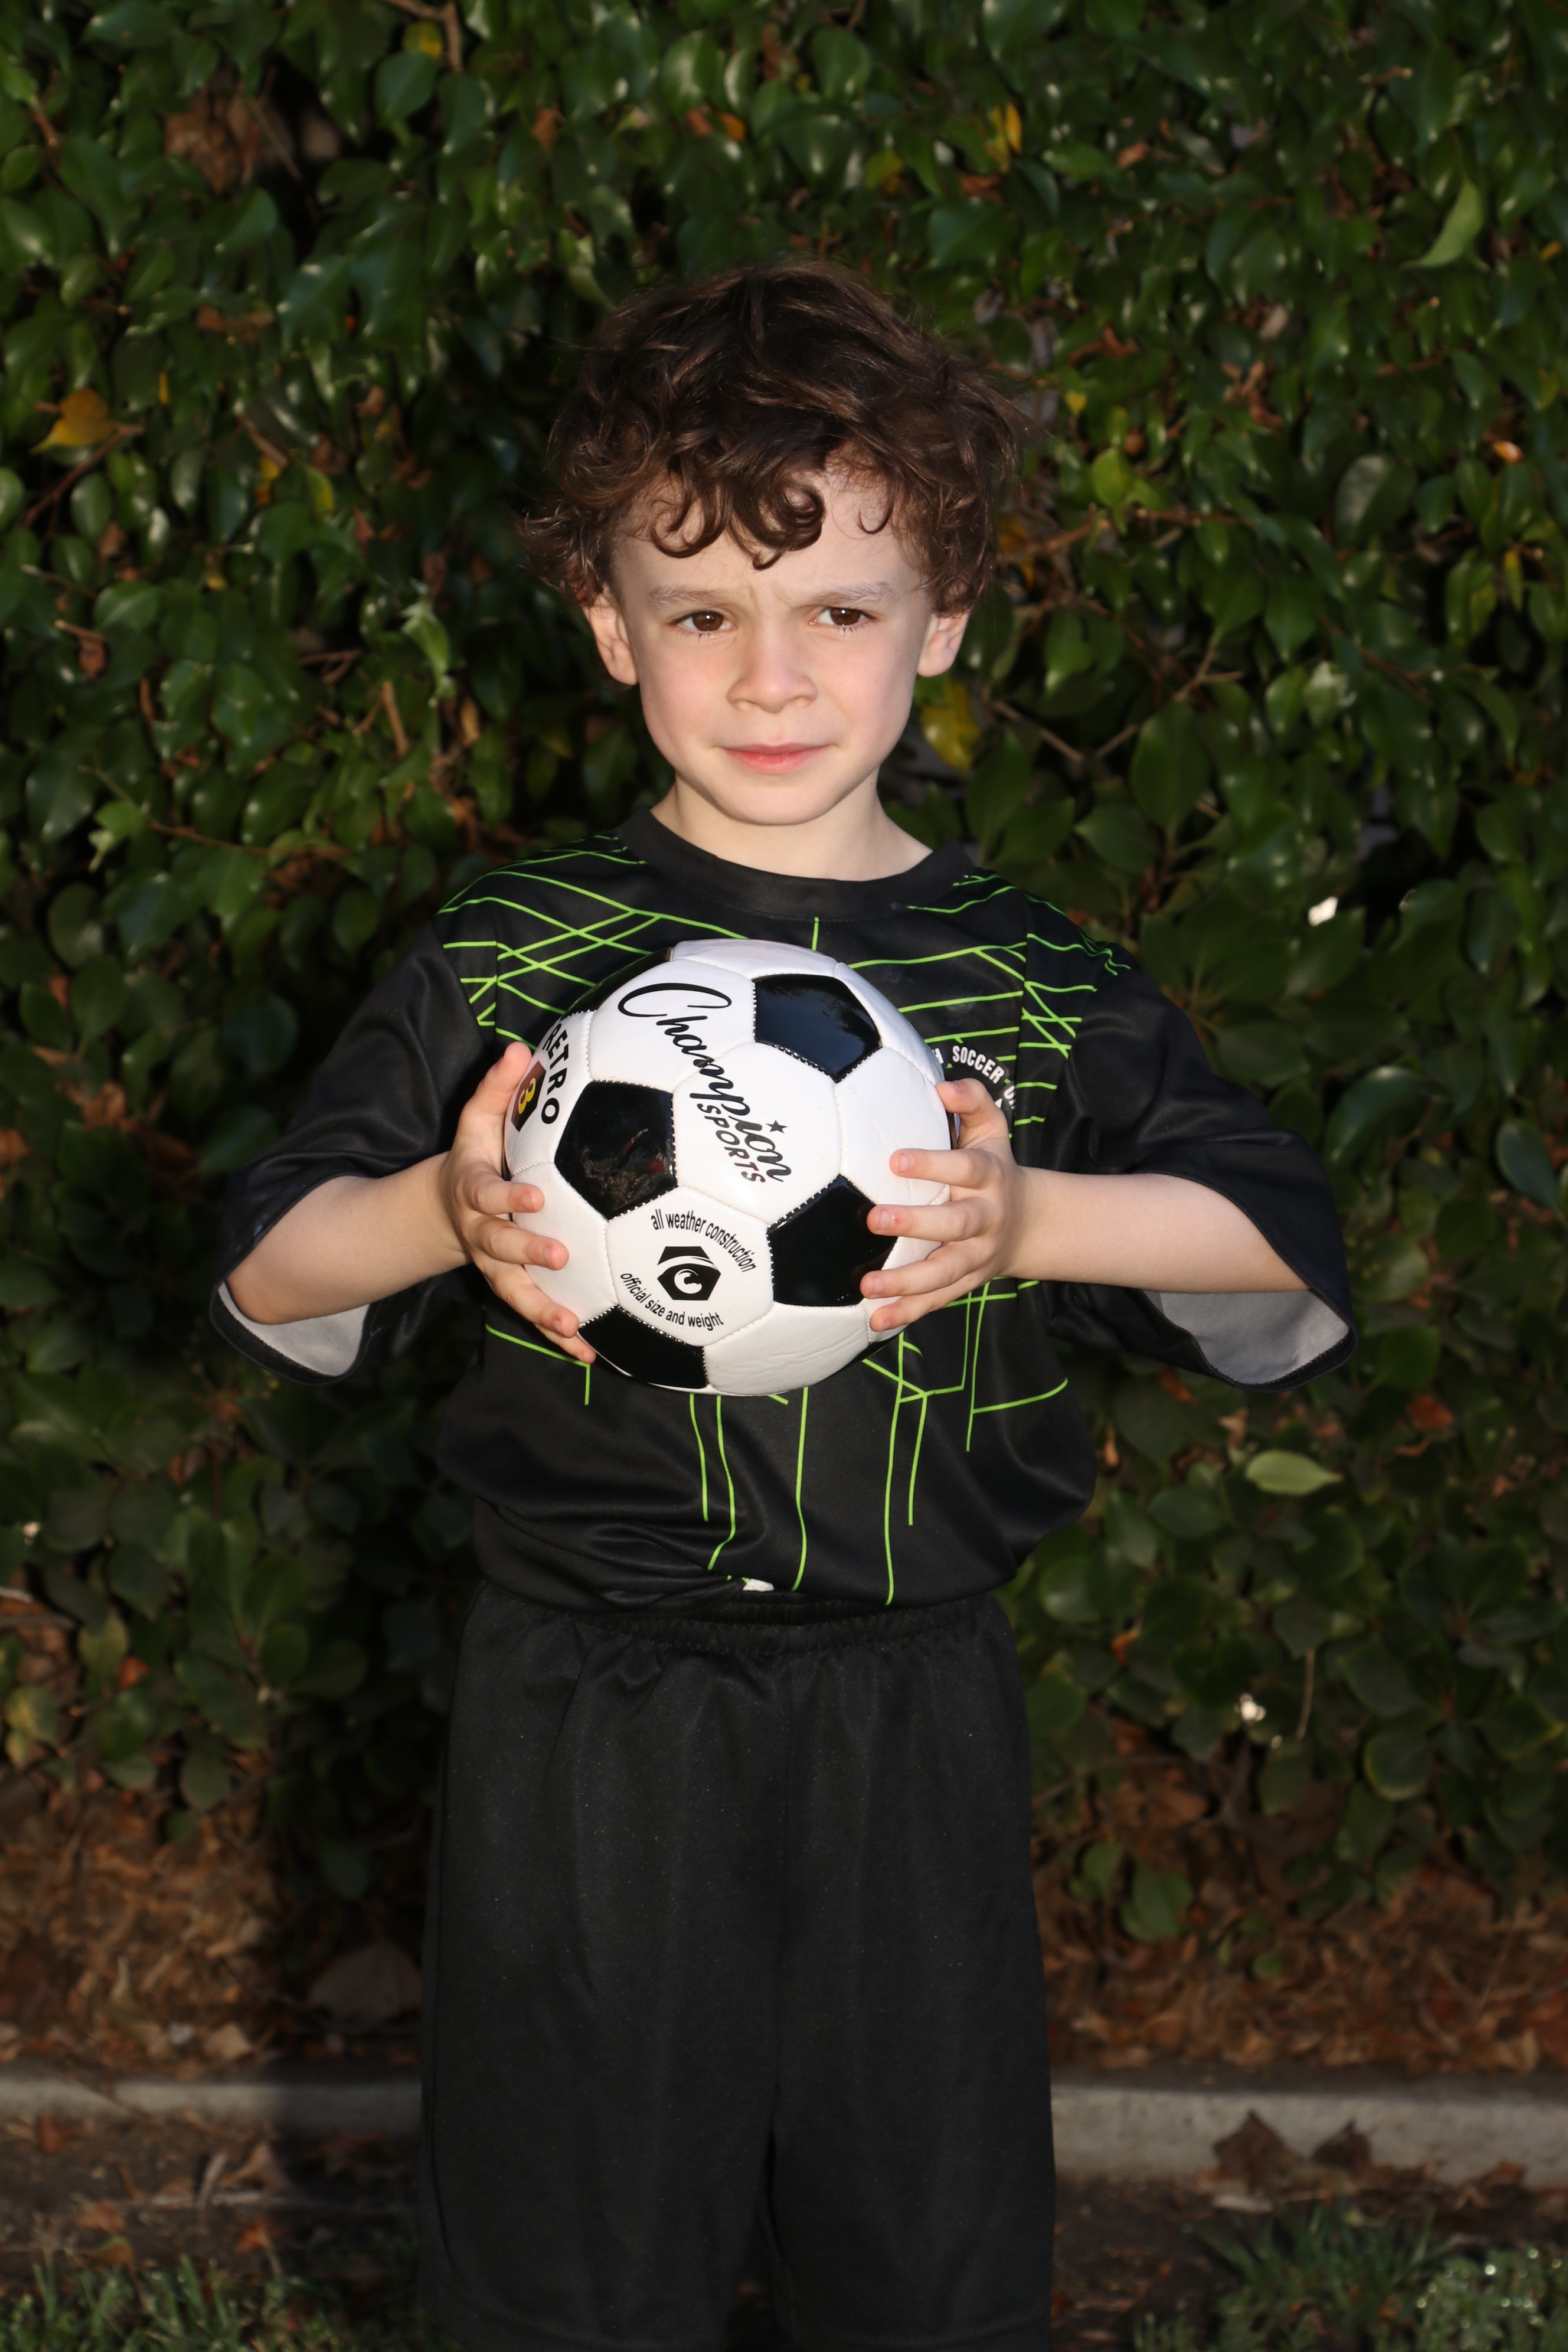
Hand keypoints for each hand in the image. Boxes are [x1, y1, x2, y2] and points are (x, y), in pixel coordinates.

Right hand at [437, 1040, 595, 1363]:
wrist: (447, 1207)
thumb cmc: (476, 1156)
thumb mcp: (477, 1120)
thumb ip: (495, 1088)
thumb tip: (518, 1048)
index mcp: (473, 1190)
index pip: (486, 1194)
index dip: (507, 1197)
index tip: (535, 1197)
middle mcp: (482, 1233)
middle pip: (499, 1247)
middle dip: (527, 1252)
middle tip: (559, 1254)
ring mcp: (496, 1266)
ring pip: (515, 1292)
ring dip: (543, 1310)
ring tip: (572, 1327)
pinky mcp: (514, 1287)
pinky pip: (535, 1315)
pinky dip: (559, 1337)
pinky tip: (591, 1352)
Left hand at [861, 1078, 1029, 1333]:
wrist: (1028, 1223)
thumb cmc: (993, 1165)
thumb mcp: (992, 1129)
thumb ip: (972, 1100)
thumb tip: (942, 1086)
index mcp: (989, 1177)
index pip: (965, 1168)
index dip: (934, 1164)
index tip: (896, 1160)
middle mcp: (985, 1218)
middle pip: (955, 1224)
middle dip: (916, 1224)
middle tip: (874, 1219)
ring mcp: (976, 1256)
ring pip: (944, 1272)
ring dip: (907, 1282)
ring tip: (869, 1285)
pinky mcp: (965, 1282)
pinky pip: (936, 1300)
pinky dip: (908, 1313)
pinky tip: (876, 1321)